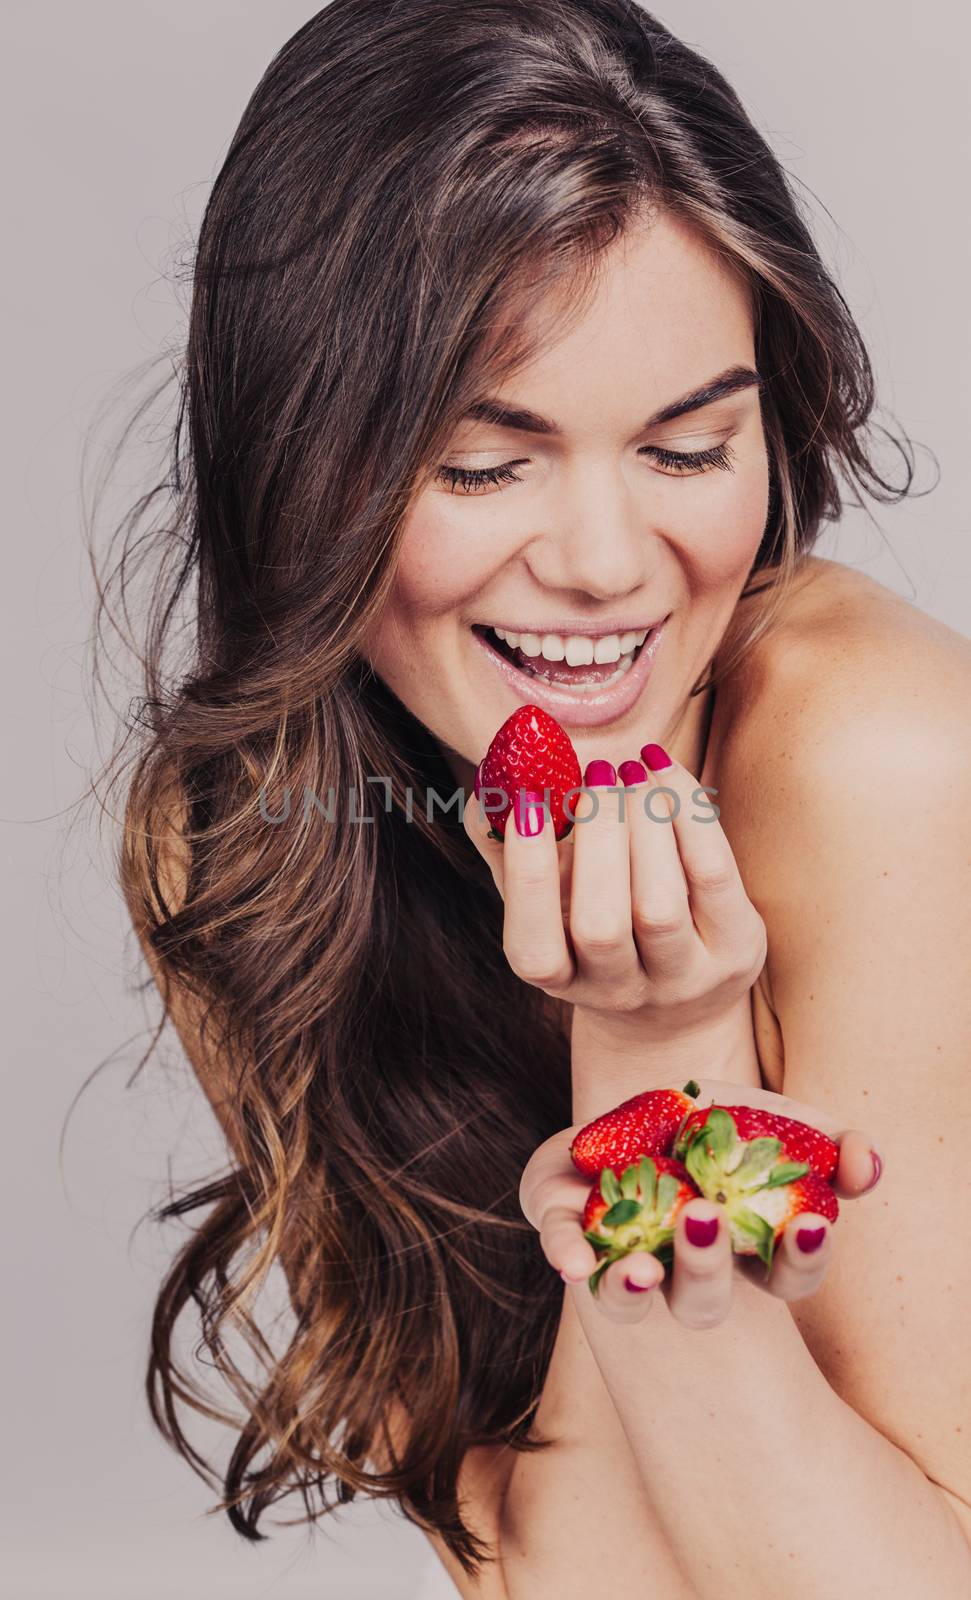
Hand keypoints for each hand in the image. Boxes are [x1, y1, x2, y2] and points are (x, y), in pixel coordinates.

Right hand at [463, 749, 766, 1047]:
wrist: (678, 1002)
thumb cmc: (591, 926)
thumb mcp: (544, 898)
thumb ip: (504, 847)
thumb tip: (490, 785)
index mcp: (561, 981)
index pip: (536, 949)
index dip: (528, 875)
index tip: (528, 801)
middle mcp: (621, 991)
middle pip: (602, 928)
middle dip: (596, 839)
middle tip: (595, 774)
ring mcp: (683, 979)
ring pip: (660, 905)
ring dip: (644, 823)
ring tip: (630, 771)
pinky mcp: (736, 949)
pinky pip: (713, 874)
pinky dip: (687, 813)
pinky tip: (663, 772)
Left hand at [519, 1077, 883, 1327]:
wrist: (634, 1110)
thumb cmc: (717, 1130)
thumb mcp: (777, 1122)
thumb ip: (831, 1143)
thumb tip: (869, 1164)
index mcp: (743, 1252)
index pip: (785, 1274)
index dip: (801, 1257)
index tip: (810, 1223)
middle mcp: (683, 1270)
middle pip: (702, 1300)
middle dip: (707, 1268)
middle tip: (708, 1218)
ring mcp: (623, 1255)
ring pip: (627, 1297)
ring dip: (634, 1287)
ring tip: (642, 1271)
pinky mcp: (570, 1231)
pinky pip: (566, 1250)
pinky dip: (569, 1255)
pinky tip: (574, 1264)